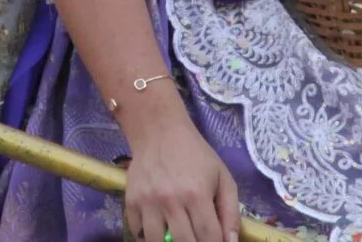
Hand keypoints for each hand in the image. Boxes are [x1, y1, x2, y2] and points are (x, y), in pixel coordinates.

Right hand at [121, 107, 240, 241]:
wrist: (158, 131)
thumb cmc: (195, 155)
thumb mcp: (222, 177)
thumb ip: (231, 212)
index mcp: (197, 194)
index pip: (209, 238)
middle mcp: (171, 201)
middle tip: (196, 237)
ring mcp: (148, 202)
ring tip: (176, 236)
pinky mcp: (130, 201)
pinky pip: (136, 232)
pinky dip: (147, 237)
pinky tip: (158, 229)